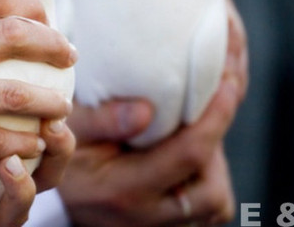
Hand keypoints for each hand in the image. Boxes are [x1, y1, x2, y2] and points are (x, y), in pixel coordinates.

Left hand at [0, 117, 74, 226]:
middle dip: (54, 155)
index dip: (61, 139)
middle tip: (49, 128)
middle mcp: (8, 194)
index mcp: (17, 166)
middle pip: (45, 182)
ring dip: (18, 186)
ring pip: (14, 213)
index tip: (60, 112)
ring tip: (8, 161)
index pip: (53, 157)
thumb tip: (21, 37)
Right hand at [59, 0, 247, 226]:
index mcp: (123, 190)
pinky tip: (190, 148)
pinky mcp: (172, 226)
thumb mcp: (72, 130)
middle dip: (220, 136)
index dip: (217, 117)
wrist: (65, 198)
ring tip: (196, 123)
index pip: (189, 155)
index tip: (228, 81)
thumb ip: (102, 120)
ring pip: (216, 200)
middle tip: (220, 92)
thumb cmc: (70, 154)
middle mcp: (147, 216)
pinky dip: (208, 176)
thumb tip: (144, 110)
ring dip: (214, 160)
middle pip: (213, 187)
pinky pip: (210, 206)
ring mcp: (162, 226)